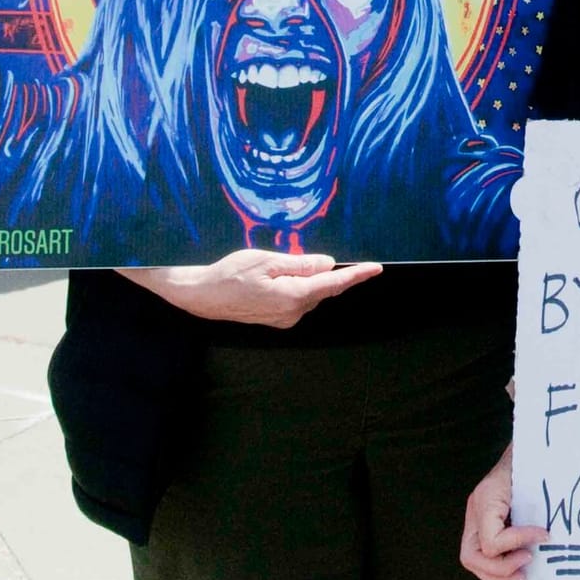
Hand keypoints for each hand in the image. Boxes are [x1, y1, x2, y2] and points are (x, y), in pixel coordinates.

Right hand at [118, 249, 380, 327]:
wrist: (203, 296)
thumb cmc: (232, 273)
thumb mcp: (268, 260)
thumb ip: (301, 264)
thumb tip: (328, 264)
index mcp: (293, 296)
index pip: (333, 284)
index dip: (356, 275)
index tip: (376, 268)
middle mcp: (293, 313)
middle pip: (322, 289)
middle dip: (328, 274)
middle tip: (320, 259)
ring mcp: (285, 319)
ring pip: (310, 295)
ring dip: (308, 280)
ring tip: (280, 266)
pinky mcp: (277, 320)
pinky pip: (297, 300)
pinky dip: (298, 288)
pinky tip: (278, 278)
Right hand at [460, 446, 548, 579]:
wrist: (528, 445)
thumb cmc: (534, 457)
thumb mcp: (535, 476)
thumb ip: (537, 505)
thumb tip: (549, 538)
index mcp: (485, 497)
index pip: (491, 539)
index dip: (517, 542)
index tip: (545, 536)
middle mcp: (475, 511)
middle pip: (472, 557)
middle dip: (500, 569)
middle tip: (527, 567)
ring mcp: (476, 520)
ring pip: (474, 561)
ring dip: (499, 575)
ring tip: (525, 577)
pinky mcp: (484, 526)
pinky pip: (483, 558)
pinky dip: (497, 577)